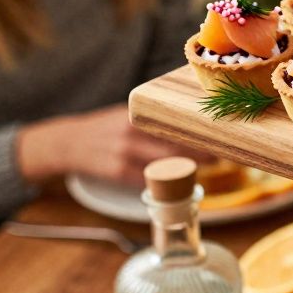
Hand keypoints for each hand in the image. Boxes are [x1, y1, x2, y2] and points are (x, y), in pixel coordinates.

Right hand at [16, 104, 207, 187]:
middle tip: (223, 153)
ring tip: (211, 164)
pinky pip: (149, 179)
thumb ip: (156, 114)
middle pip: (176, 146)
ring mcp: (124, 154)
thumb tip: (195, 114)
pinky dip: (168, 181)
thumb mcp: (129, 111)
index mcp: (137, 113)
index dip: (200, 131)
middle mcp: (131, 132)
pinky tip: (182, 179)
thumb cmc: (108, 126)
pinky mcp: (117, 172)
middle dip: (202, 153)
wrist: (68, 142)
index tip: (221, 133)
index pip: (175, 123)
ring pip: (166, 165)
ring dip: (190, 167)